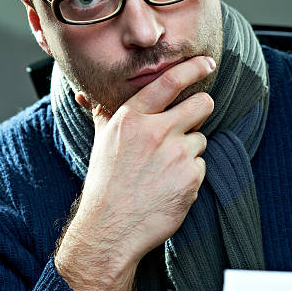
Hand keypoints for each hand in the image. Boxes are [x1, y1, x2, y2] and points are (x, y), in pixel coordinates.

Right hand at [55, 55, 214, 290]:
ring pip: (201, 138)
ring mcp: (175, 154)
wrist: (110, 227)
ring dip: (189, 150)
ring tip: (166, 167)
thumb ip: (103, 113)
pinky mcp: (191, 178)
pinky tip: (171, 184)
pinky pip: (202, 165)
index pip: (169, 81)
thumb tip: (84, 93)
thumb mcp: (101, 141)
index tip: (206, 63)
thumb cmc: (105, 182)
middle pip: (202, 104)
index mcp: (132, 118)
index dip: (193, 68)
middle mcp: (155, 131)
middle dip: (202, 109)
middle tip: (191, 120)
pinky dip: (191, 174)